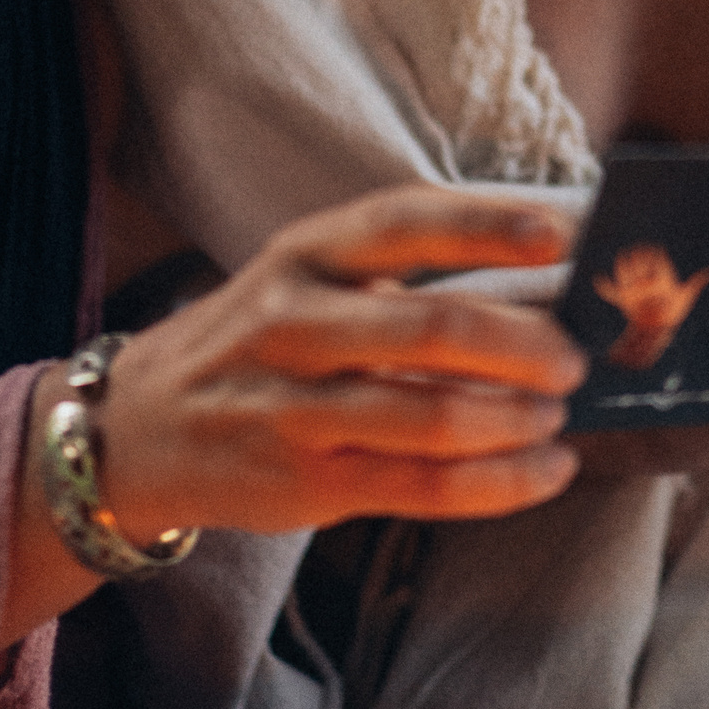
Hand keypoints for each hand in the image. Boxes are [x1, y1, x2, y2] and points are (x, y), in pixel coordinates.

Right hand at [91, 186, 585, 538]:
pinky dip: (501, 483)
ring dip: (520, 419)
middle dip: (524, 345)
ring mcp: (294, 409)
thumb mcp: (302, 282)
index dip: (485, 224)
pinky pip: (425, 486)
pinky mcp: (307, 483)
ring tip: (559, 414)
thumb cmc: (251, 343)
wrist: (133, 431)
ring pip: (434, 417)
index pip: (402, 221)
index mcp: (302, 253)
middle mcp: (293, 322)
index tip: (561, 231)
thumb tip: (536, 286)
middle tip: (574, 356)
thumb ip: (395, 280)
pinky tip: (545, 470)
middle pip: (432, 328)